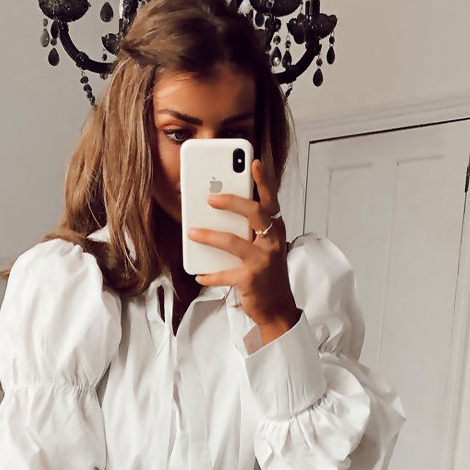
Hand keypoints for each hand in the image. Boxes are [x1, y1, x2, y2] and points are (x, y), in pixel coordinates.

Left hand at [186, 158, 300, 332]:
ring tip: (191, 231)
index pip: (271, 200)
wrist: (277, 308)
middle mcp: (272, 242)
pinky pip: (224, 273)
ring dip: (209, 235)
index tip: (254, 162)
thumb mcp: (264, 247)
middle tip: (210, 198)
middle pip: (254, 213)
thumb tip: (220, 215)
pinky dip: (209, 274)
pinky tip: (199, 273)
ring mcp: (262, 261)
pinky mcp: (250, 279)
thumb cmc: (268, 275)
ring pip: (233, 241)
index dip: (264, 180)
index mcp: (276, 230)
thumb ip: (250, 231)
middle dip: (231, 202)